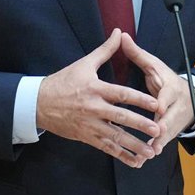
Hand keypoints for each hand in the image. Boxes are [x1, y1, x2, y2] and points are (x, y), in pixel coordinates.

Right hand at [37, 30, 160, 167]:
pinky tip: (135, 161)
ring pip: (115, 137)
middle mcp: (94, 108)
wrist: (38, 103)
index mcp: (95, 89)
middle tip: (157, 129)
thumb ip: (105, 50)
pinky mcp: (86, 137)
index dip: (139, 99)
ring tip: (150, 150)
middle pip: (120, 118)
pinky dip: (121, 155)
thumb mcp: (84, 64)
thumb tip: (119, 33)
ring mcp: (90, 125)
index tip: (155, 104)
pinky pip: (106, 148)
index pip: (121, 94)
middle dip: (140, 124)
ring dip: (134, 145)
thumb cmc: (62, 82)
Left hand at [119, 32, 194, 155]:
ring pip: (165, 134)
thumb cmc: (166, 80)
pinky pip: (160, 143)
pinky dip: (152, 150)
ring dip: (157, 144)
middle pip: (169, 119)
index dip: (163, 102)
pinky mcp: (169, 133)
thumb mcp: (154, 66)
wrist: (189, 99)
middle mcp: (175, 107)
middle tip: (156, 135)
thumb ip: (137, 54)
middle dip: (162, 128)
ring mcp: (173, 122)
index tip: (159, 108)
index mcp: (171, 89)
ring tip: (149, 153)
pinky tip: (142, 159)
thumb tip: (121, 36)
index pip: (168, 96)